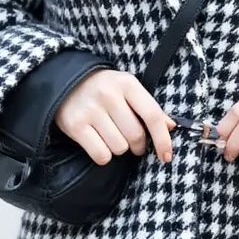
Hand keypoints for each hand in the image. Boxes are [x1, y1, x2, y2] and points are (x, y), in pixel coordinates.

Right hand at [55, 70, 176, 165]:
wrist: (67, 82)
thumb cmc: (105, 89)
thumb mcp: (128, 89)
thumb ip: (149, 107)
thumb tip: (171, 126)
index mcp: (127, 84)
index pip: (152, 115)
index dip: (163, 139)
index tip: (166, 156)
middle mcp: (109, 95)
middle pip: (135, 136)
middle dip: (138, 146)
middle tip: (134, 142)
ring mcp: (91, 110)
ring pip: (119, 148)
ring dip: (120, 149)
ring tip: (112, 136)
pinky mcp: (75, 125)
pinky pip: (101, 155)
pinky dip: (104, 155)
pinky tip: (100, 142)